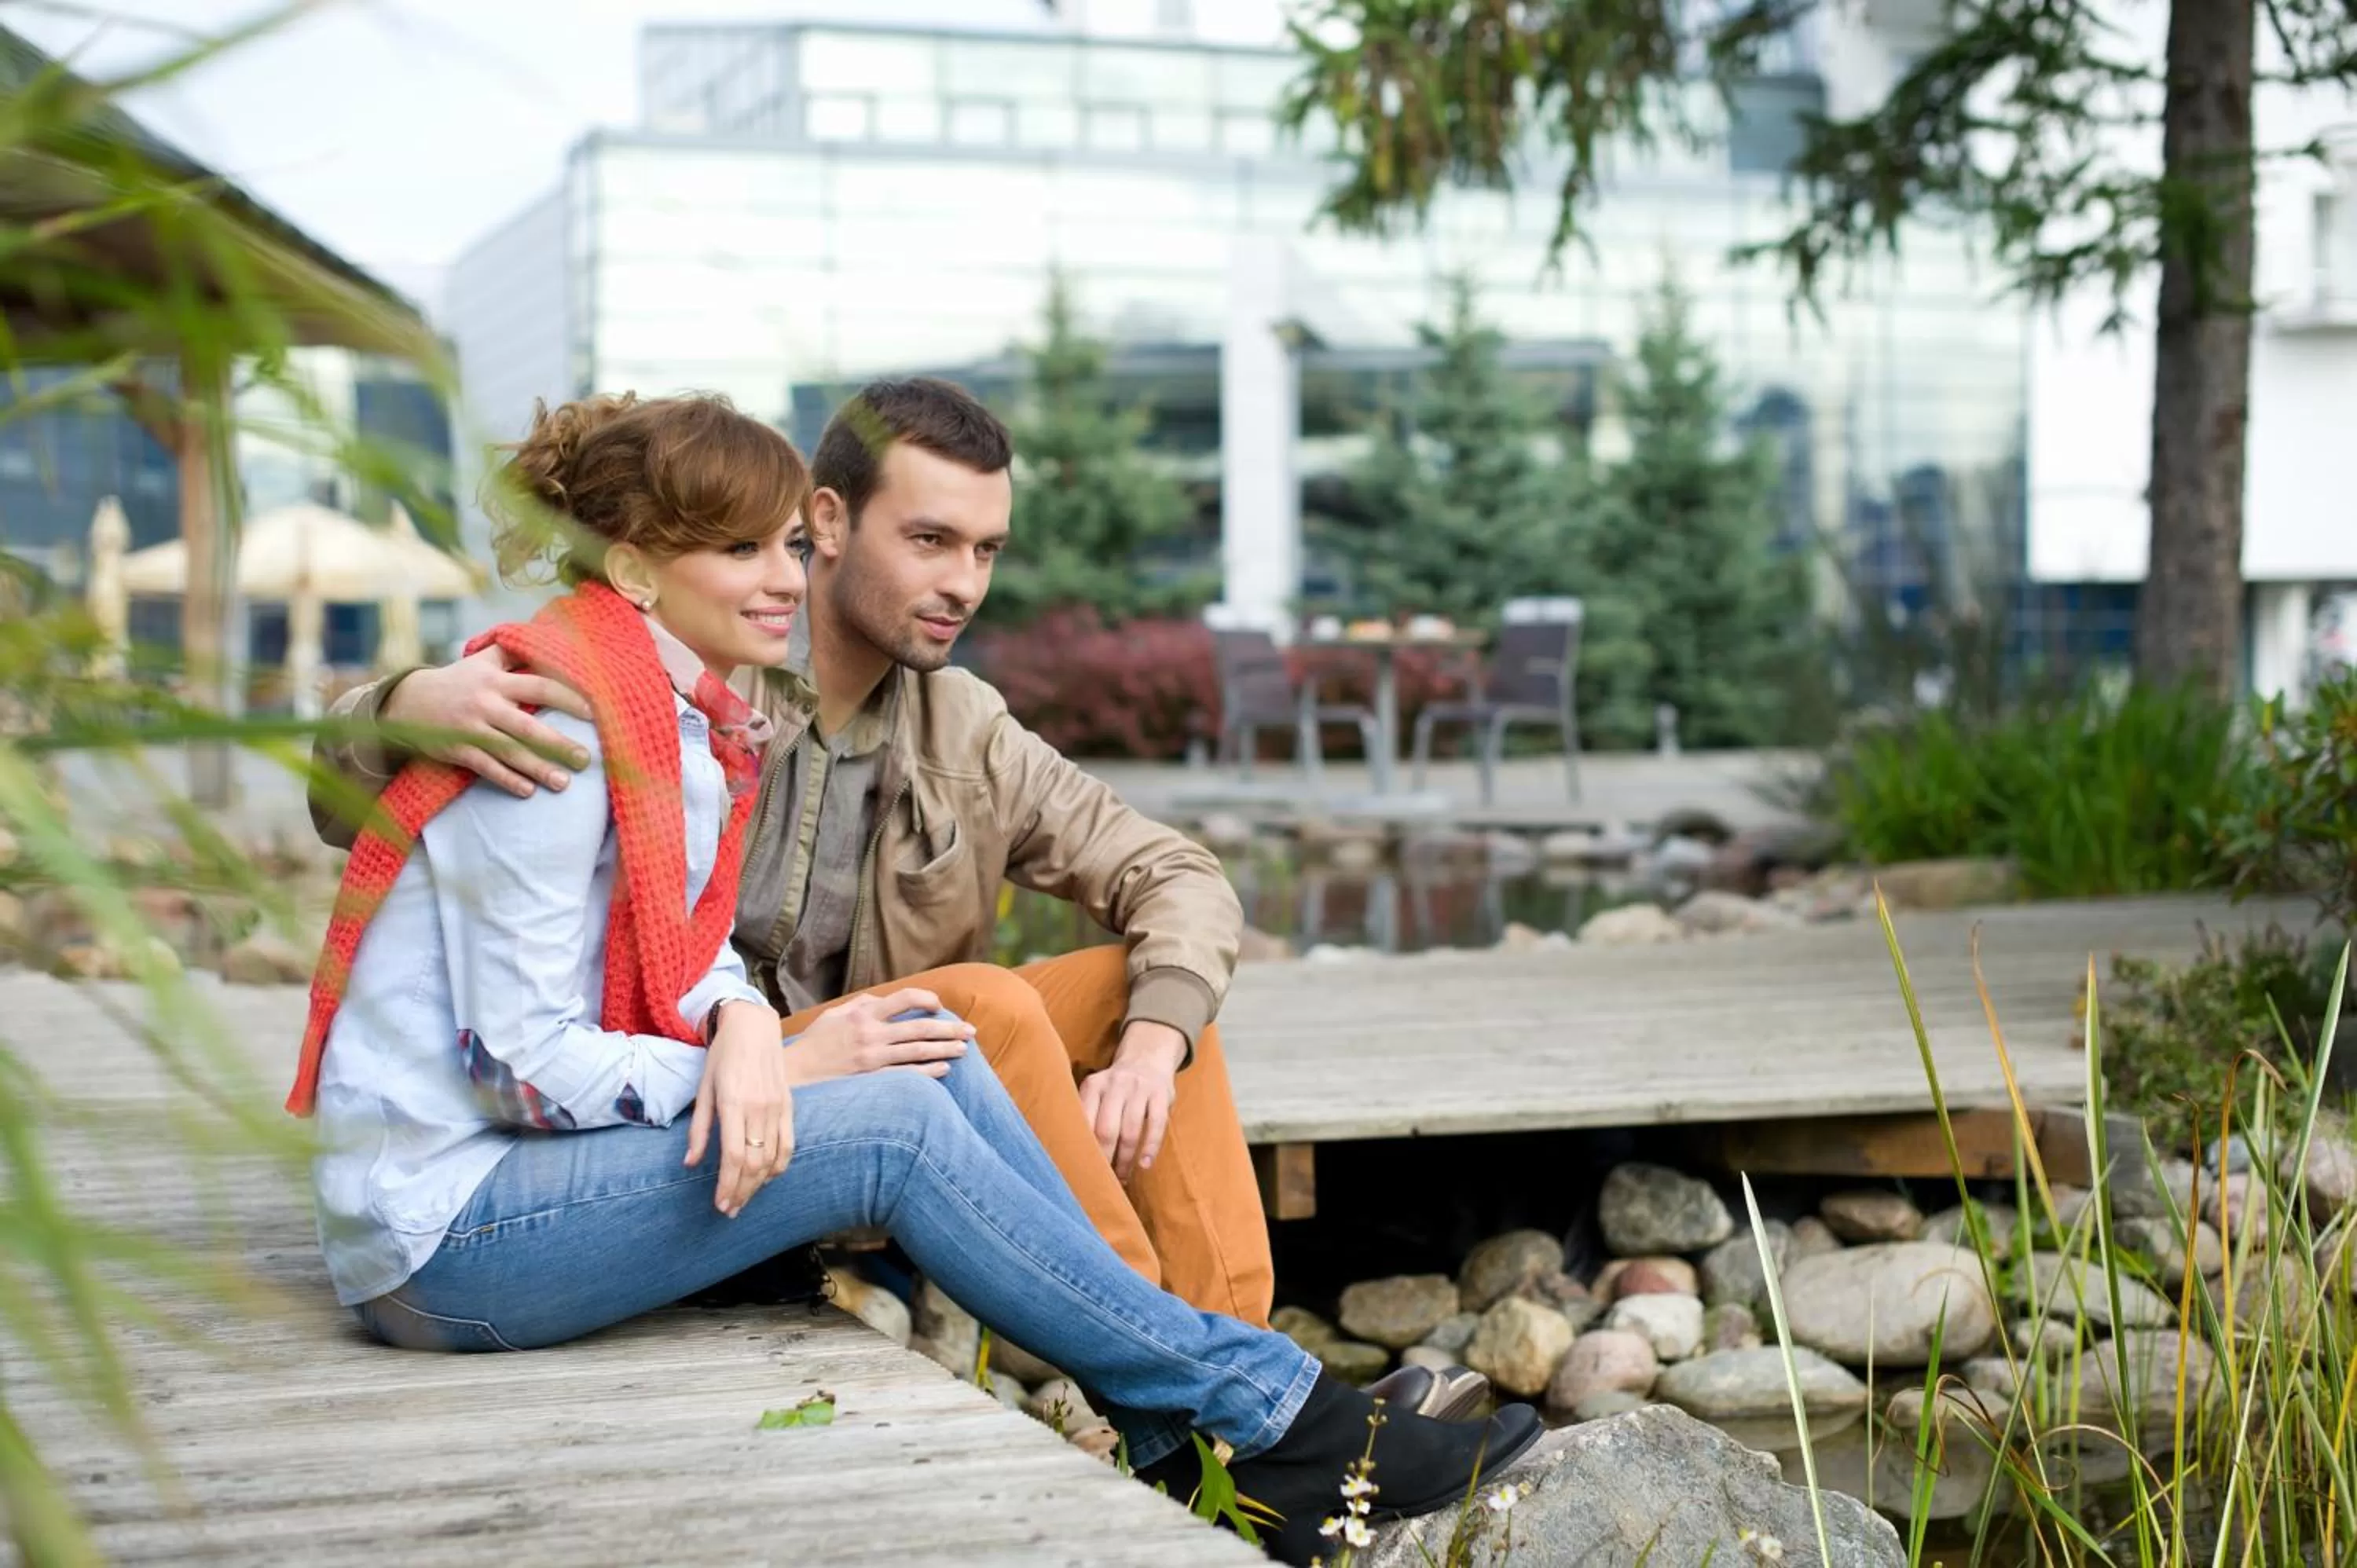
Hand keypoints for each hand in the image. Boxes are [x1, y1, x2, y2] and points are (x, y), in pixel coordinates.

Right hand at [382, 646, 592, 796]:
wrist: (407, 701)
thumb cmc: (458, 680)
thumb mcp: (483, 660)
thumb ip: (515, 654)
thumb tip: (552, 643)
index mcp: (496, 680)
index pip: (539, 685)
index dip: (567, 697)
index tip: (592, 712)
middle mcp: (486, 703)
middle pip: (528, 726)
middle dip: (558, 744)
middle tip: (585, 759)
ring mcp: (470, 728)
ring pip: (509, 751)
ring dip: (538, 768)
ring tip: (564, 783)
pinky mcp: (457, 749)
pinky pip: (486, 767)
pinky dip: (507, 779)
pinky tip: (528, 790)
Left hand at [685, 1000, 792, 1216]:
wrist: (754, 1027)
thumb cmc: (722, 1057)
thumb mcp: (703, 1089)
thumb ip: (699, 1128)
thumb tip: (691, 1163)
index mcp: (732, 1103)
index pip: (733, 1157)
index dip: (727, 1185)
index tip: (720, 1205)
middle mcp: (758, 1108)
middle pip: (754, 1163)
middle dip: (742, 1192)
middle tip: (730, 1210)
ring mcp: (777, 1107)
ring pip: (772, 1158)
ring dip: (758, 1185)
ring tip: (745, 1199)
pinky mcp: (789, 1106)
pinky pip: (789, 1144)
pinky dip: (779, 1166)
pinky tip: (766, 1179)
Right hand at [782, 988, 973, 1086]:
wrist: (795, 1074)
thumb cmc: (815, 1043)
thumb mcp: (834, 1015)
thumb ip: (862, 1005)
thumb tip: (887, 1000)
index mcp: (863, 1013)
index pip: (904, 998)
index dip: (927, 999)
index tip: (939, 1005)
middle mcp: (871, 1034)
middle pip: (920, 1028)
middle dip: (949, 1028)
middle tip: (971, 1031)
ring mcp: (872, 1058)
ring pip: (918, 1051)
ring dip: (945, 1049)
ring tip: (963, 1049)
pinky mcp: (872, 1079)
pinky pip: (907, 1075)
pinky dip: (929, 1071)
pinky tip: (944, 1069)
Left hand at [1079, 1022, 1183, 1181]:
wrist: (1148, 1057)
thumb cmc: (1116, 1088)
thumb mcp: (1097, 1091)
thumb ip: (1086, 1113)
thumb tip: (1069, 1154)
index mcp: (1093, 1085)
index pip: (1084, 1122)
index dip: (1082, 1149)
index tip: (1081, 1171)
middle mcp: (1115, 1084)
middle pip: (1105, 1129)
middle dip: (1103, 1159)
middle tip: (1102, 1180)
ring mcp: (1140, 1088)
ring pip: (1130, 1130)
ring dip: (1125, 1158)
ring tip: (1123, 1178)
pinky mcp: (1161, 1094)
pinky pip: (1156, 1124)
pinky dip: (1150, 1147)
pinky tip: (1144, 1164)